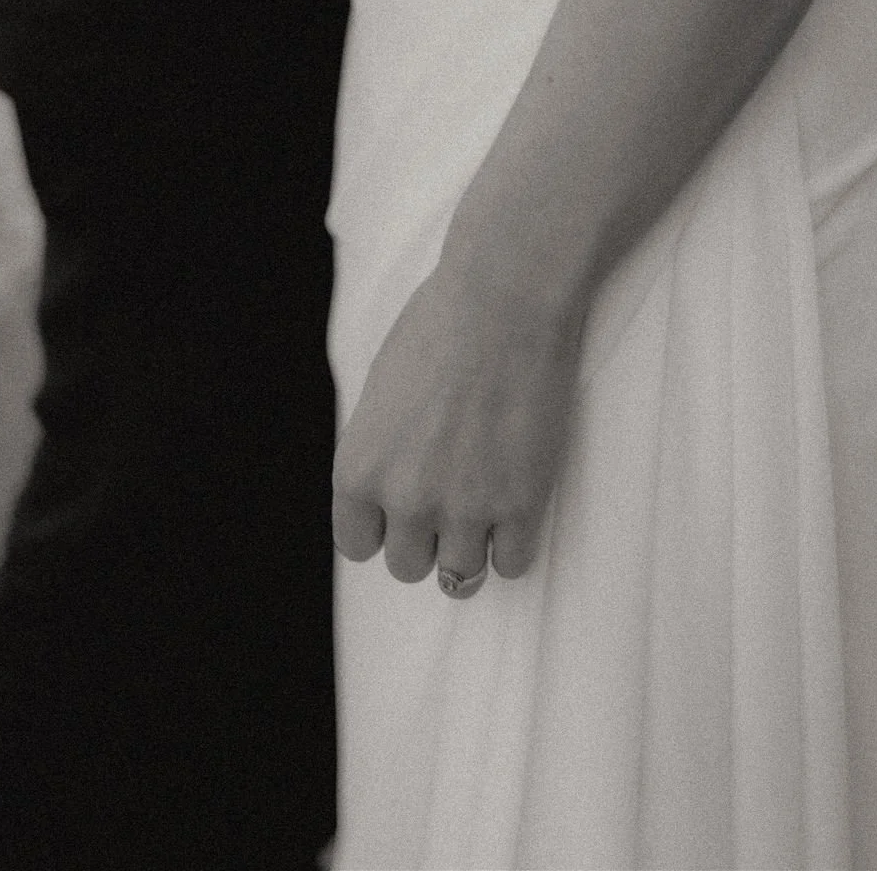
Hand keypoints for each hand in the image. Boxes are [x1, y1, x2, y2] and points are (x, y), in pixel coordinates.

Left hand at [332, 258, 581, 587]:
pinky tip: (516, 509)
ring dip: (469, 548)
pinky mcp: (520, 503)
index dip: (381, 529)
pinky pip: (510, 564)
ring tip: (485, 510)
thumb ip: (381, 448)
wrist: (504, 299)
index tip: (401, 512)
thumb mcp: (382, 389)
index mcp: (358, 468)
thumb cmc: (440, 325)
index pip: (356, 544)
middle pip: (407, 566)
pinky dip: (512, 544)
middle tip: (450, 500)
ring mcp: (464, 506)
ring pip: (458, 576)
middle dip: (426, 537)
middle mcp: (404, 498)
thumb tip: (390, 488)